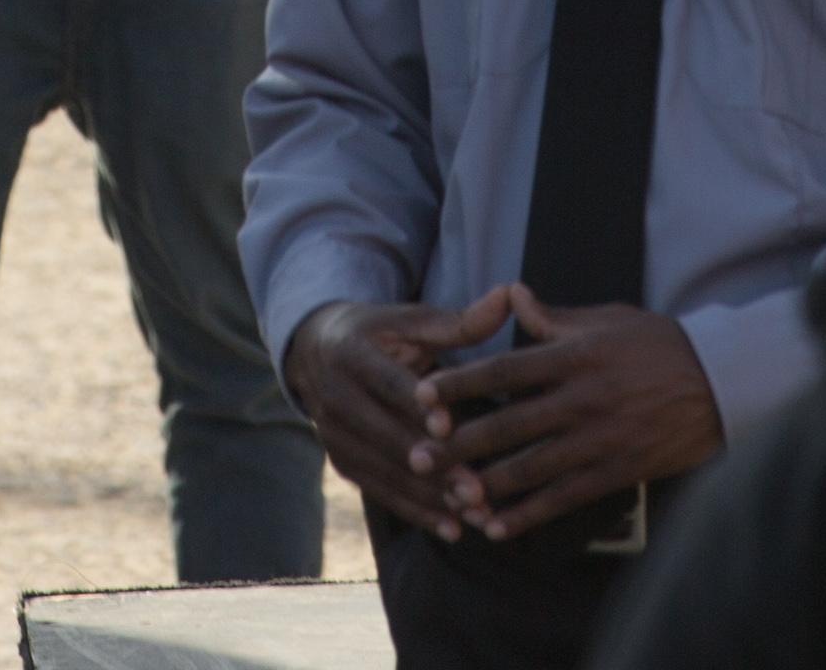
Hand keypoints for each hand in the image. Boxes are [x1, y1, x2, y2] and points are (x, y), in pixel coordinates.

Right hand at [282, 289, 511, 531]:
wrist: (318, 349)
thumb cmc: (381, 332)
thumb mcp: (411, 320)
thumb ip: (460, 320)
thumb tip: (507, 296)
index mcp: (351, 354)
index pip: (387, 384)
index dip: (416, 406)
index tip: (449, 427)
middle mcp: (334, 397)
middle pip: (387, 437)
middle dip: (432, 466)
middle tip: (476, 489)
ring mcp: (334, 435)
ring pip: (385, 472)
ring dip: (430, 497)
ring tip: (474, 514)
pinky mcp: (341, 462)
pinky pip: (380, 492)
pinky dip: (416, 512)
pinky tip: (452, 530)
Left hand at [427, 293, 724, 533]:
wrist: (720, 385)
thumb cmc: (660, 345)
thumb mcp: (608, 320)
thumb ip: (554, 318)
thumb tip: (509, 294)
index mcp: (576, 356)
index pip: (504, 370)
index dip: (461, 384)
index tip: (422, 395)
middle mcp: (581, 399)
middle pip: (507, 425)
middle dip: (458, 443)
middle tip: (418, 455)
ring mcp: (598, 440)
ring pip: (529, 468)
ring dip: (484, 485)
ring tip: (448, 496)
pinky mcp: (615, 472)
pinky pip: (562, 499)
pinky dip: (526, 515)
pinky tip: (496, 527)